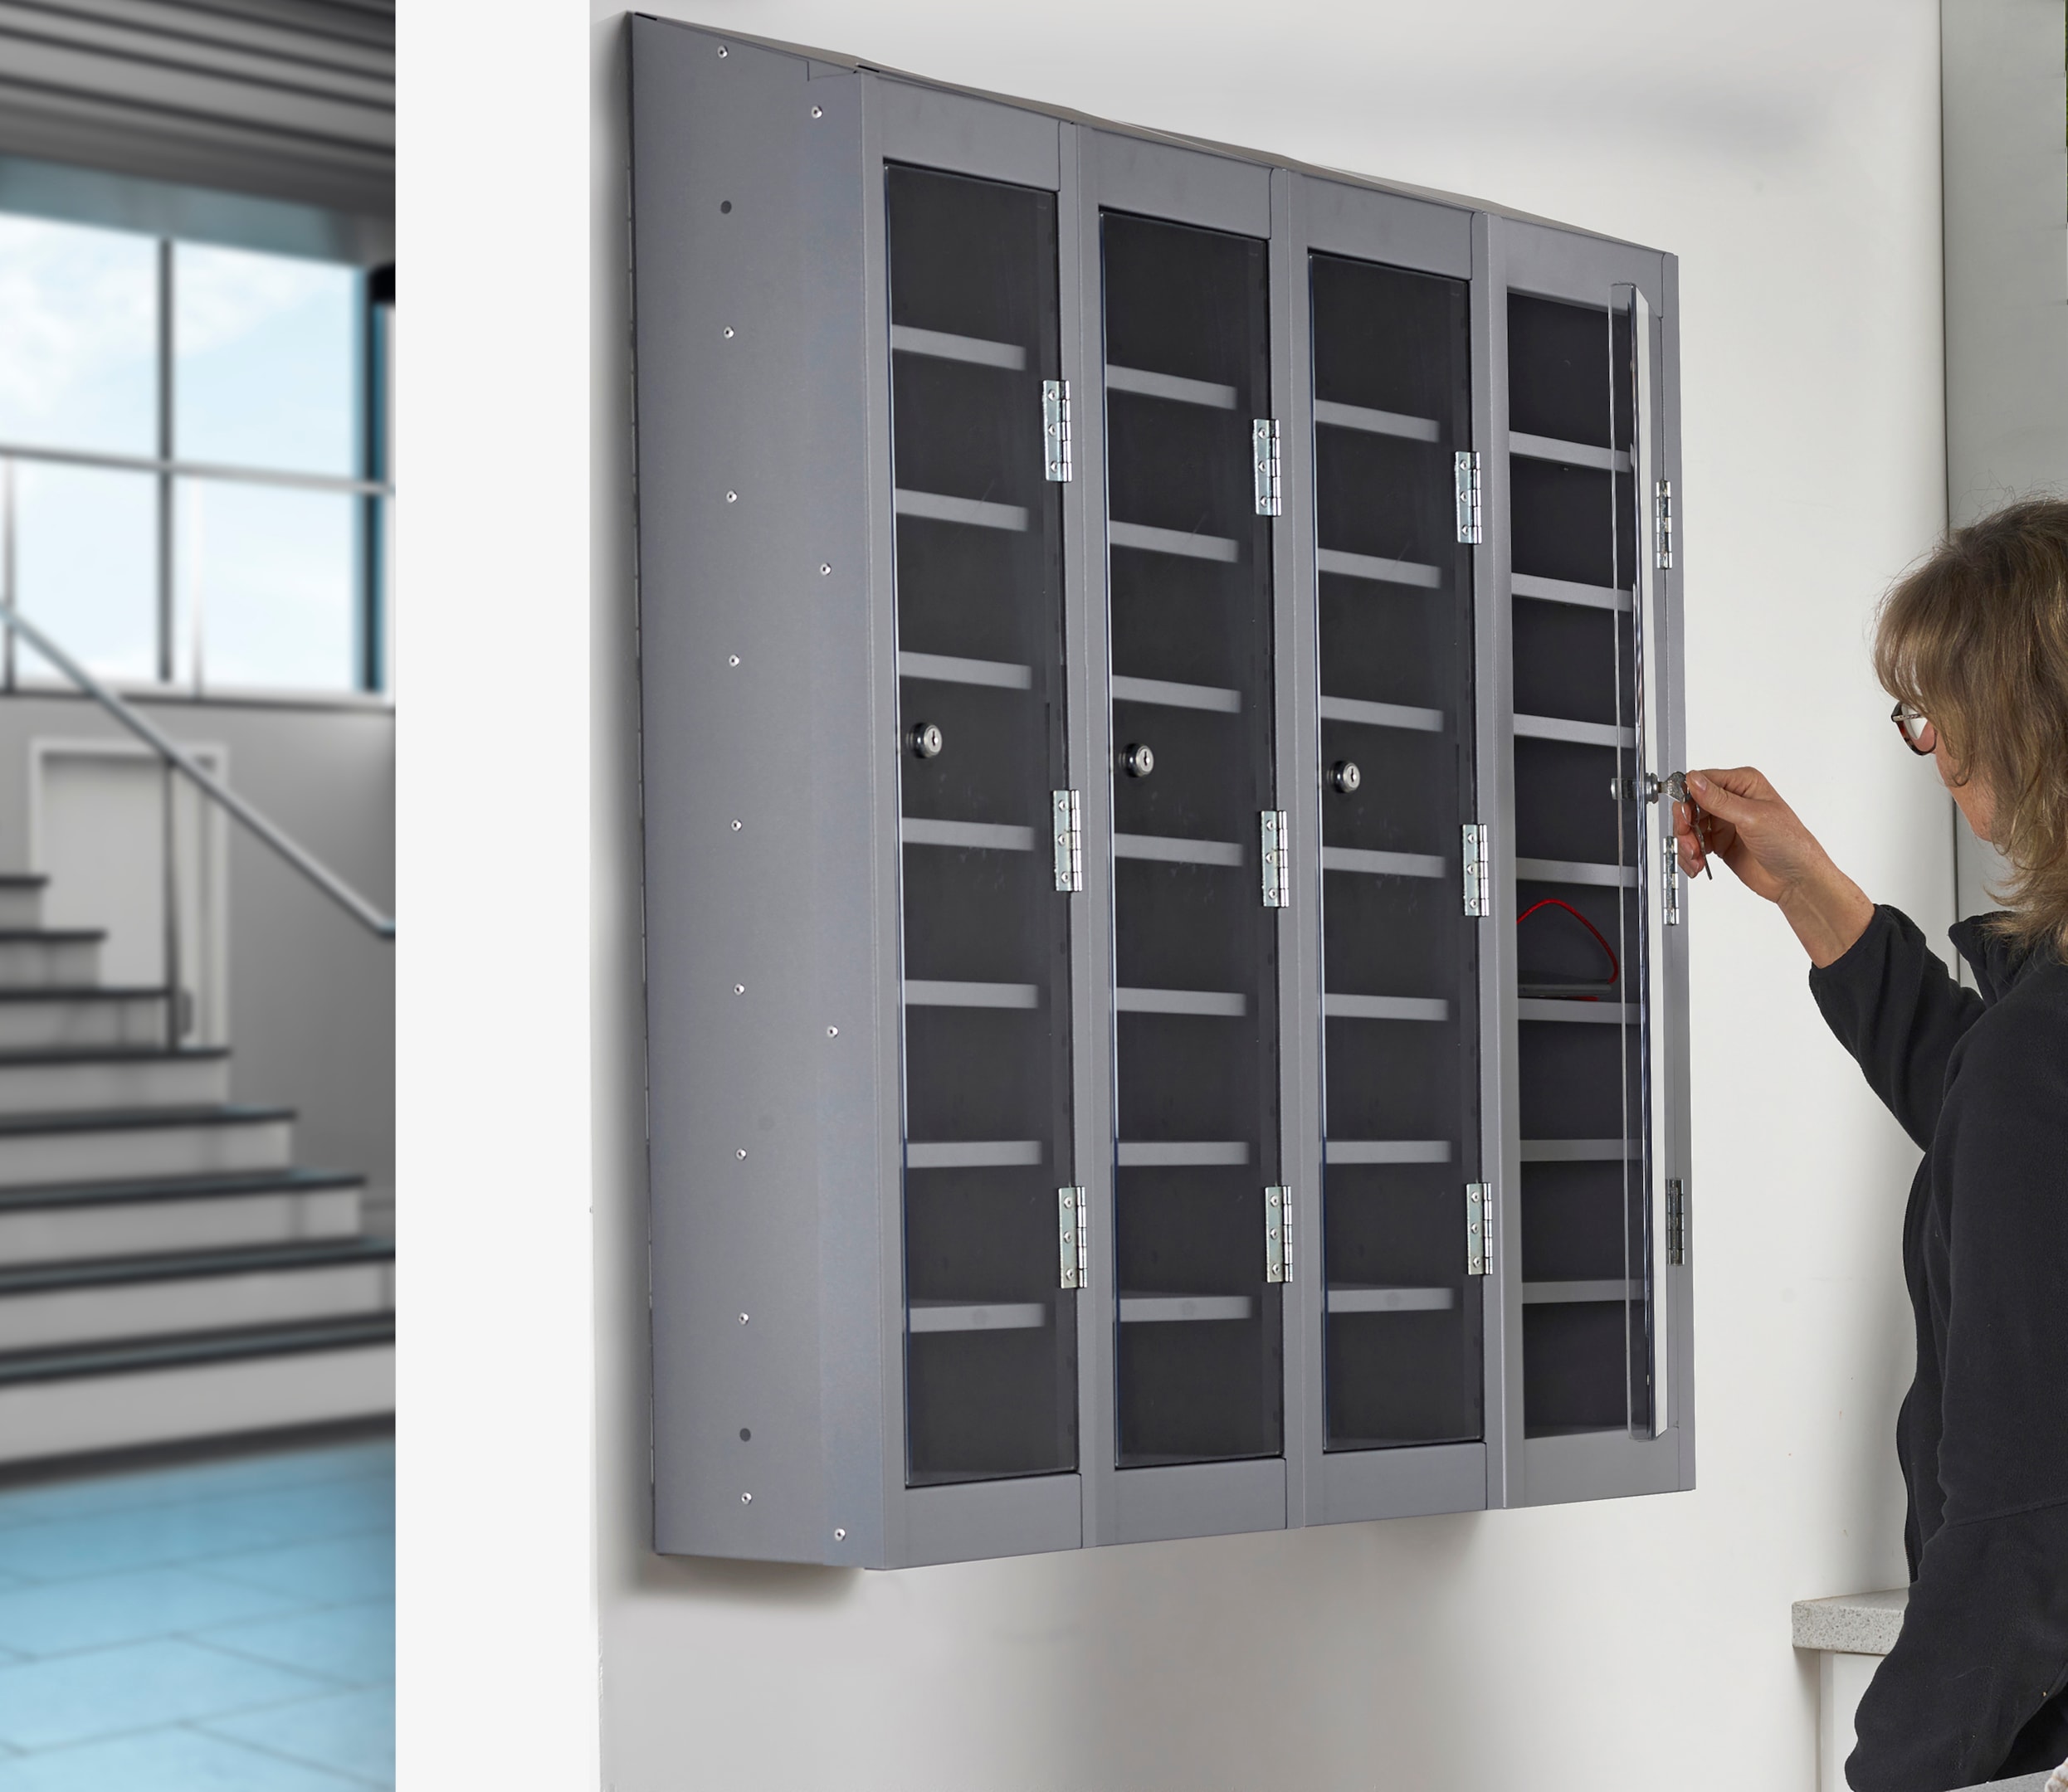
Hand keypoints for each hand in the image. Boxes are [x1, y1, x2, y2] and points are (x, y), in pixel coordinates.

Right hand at [1674, 767, 1875, 966]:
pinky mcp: (1719, 843)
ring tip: (1696, 858)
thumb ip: (1720, 800)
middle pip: (1690, 805)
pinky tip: (1698, 865)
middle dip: (1685, 826)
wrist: (1796, 879)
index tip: (1684, 816)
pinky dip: (1690, 856)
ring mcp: (1724, 822)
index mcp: (1743, 784)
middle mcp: (1732, 801)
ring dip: (1686, 844)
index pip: (1701, 781)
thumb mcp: (1752, 817)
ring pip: (1689, 827)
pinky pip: (1693, 845)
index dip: (1687, 798)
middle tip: (1689, 841)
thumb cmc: (1789, 844)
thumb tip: (1695, 781)